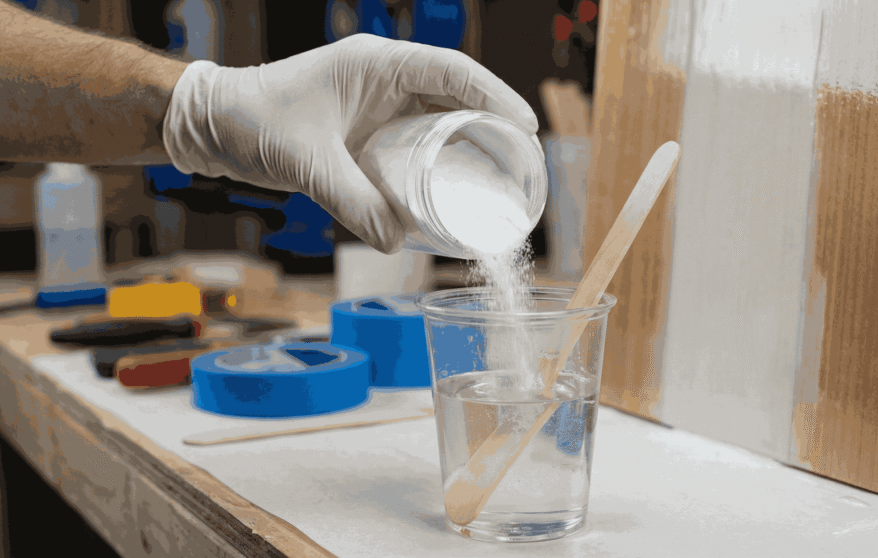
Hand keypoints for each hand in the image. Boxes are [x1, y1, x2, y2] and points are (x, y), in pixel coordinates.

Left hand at [161, 34, 537, 253]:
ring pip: (441, 116)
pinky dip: (441, 157)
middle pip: (458, 93)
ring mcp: (378, 101)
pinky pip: (418, 138)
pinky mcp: (369, 126)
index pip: (453, 71)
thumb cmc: (253, 122)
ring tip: (502, 175)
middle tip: (523, 161)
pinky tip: (455, 184)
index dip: (496, 96)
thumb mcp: (306, 163)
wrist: (213, 123)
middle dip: (495, 123)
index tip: (525, 128)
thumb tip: (397, 243)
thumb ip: (351, 202)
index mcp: (377, 65)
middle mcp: (385, 77)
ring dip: (472, 141)